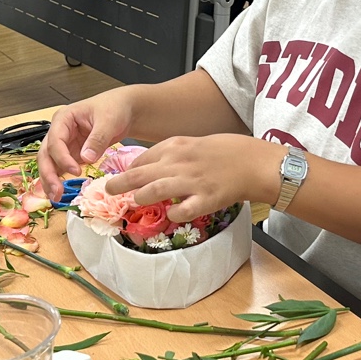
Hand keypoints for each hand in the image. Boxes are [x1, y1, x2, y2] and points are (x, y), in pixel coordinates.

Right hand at [40, 92, 135, 200]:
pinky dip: (58, 180)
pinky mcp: (71, 154)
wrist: (124, 110)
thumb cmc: (114, 108)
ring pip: (49, 163)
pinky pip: (60, 168)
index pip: (55, 140)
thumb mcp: (108, 120)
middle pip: (46, 153)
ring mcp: (64, 144)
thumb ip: (97, 139)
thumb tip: (86, 159)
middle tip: (57, 192)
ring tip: (55, 197)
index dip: (62, 157)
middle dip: (48, 173)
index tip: (75, 171)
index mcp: (63, 118)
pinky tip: (59, 193)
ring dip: (50, 180)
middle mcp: (59, 131)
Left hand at [105, 134, 278, 222]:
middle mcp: (179, 163)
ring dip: (140, 198)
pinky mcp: (205, 199)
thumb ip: (171, 154)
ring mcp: (192, 182)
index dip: (128, 169)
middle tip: (107, 190)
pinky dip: (172, 214)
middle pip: (140, 174)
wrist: (253, 162)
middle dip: (120, 183)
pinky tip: (171, 215)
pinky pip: (182, 210)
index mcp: (176, 146)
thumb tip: (148, 167)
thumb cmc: (225, 151)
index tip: (120, 177)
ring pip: (155, 190)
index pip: (142, 158)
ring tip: (132, 203)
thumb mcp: (194, 144)